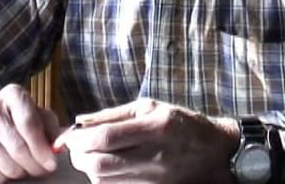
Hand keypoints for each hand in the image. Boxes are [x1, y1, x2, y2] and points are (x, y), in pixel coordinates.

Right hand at [0, 84, 62, 182]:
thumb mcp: (35, 112)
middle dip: (36, 165)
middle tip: (44, 169)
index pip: (29, 124)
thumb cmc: (14, 117)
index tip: (52, 163)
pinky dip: (7, 178)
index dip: (42, 148)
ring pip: (9, 167)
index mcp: (12, 95)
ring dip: (23, 172)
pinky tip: (9, 166)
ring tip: (26, 165)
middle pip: (20, 149)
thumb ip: (51, 127)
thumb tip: (61, 146)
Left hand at [56, 97, 239, 183]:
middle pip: (100, 164)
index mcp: (154, 128)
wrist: (214, 152)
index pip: (106, 138)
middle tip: (76, 148)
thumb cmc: (181, 124)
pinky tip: (108, 166)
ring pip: (104, 180)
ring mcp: (153, 178)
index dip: (80, 139)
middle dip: (80, 156)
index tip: (69, 137)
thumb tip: (80, 122)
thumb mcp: (150, 107)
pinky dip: (104, 178)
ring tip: (92, 154)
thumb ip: (113, 115)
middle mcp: (153, 156)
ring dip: (90, 167)